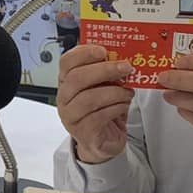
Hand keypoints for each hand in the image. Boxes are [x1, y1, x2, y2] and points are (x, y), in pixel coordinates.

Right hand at [56, 43, 134, 164]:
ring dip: (114, 92)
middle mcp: (64, 98)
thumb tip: (123, 56)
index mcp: (67, 81)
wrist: (104, 141)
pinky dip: (116, 108)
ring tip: (128, 92)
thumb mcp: (104, 87)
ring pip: (89, 98)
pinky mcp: (83, 132)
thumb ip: (108, 72)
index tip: (103, 50)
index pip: (66, 61)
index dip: (83, 53)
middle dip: (104, 70)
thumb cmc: (103, 110)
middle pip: (77, 78)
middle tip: (126, 68)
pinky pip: (98, 117)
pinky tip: (124, 106)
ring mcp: (71, 116)